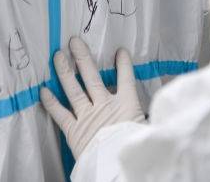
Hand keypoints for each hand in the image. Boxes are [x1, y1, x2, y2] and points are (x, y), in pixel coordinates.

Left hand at [39, 37, 144, 157]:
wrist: (120, 168)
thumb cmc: (137, 148)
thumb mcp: (150, 128)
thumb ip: (151, 115)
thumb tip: (166, 108)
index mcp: (127, 105)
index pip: (126, 78)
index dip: (123, 64)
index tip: (120, 51)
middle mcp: (104, 106)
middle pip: (92, 76)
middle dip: (82, 57)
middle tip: (73, 41)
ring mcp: (87, 116)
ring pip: (73, 89)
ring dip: (64, 71)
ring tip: (58, 54)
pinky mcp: (74, 131)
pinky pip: (59, 113)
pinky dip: (51, 102)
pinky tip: (43, 90)